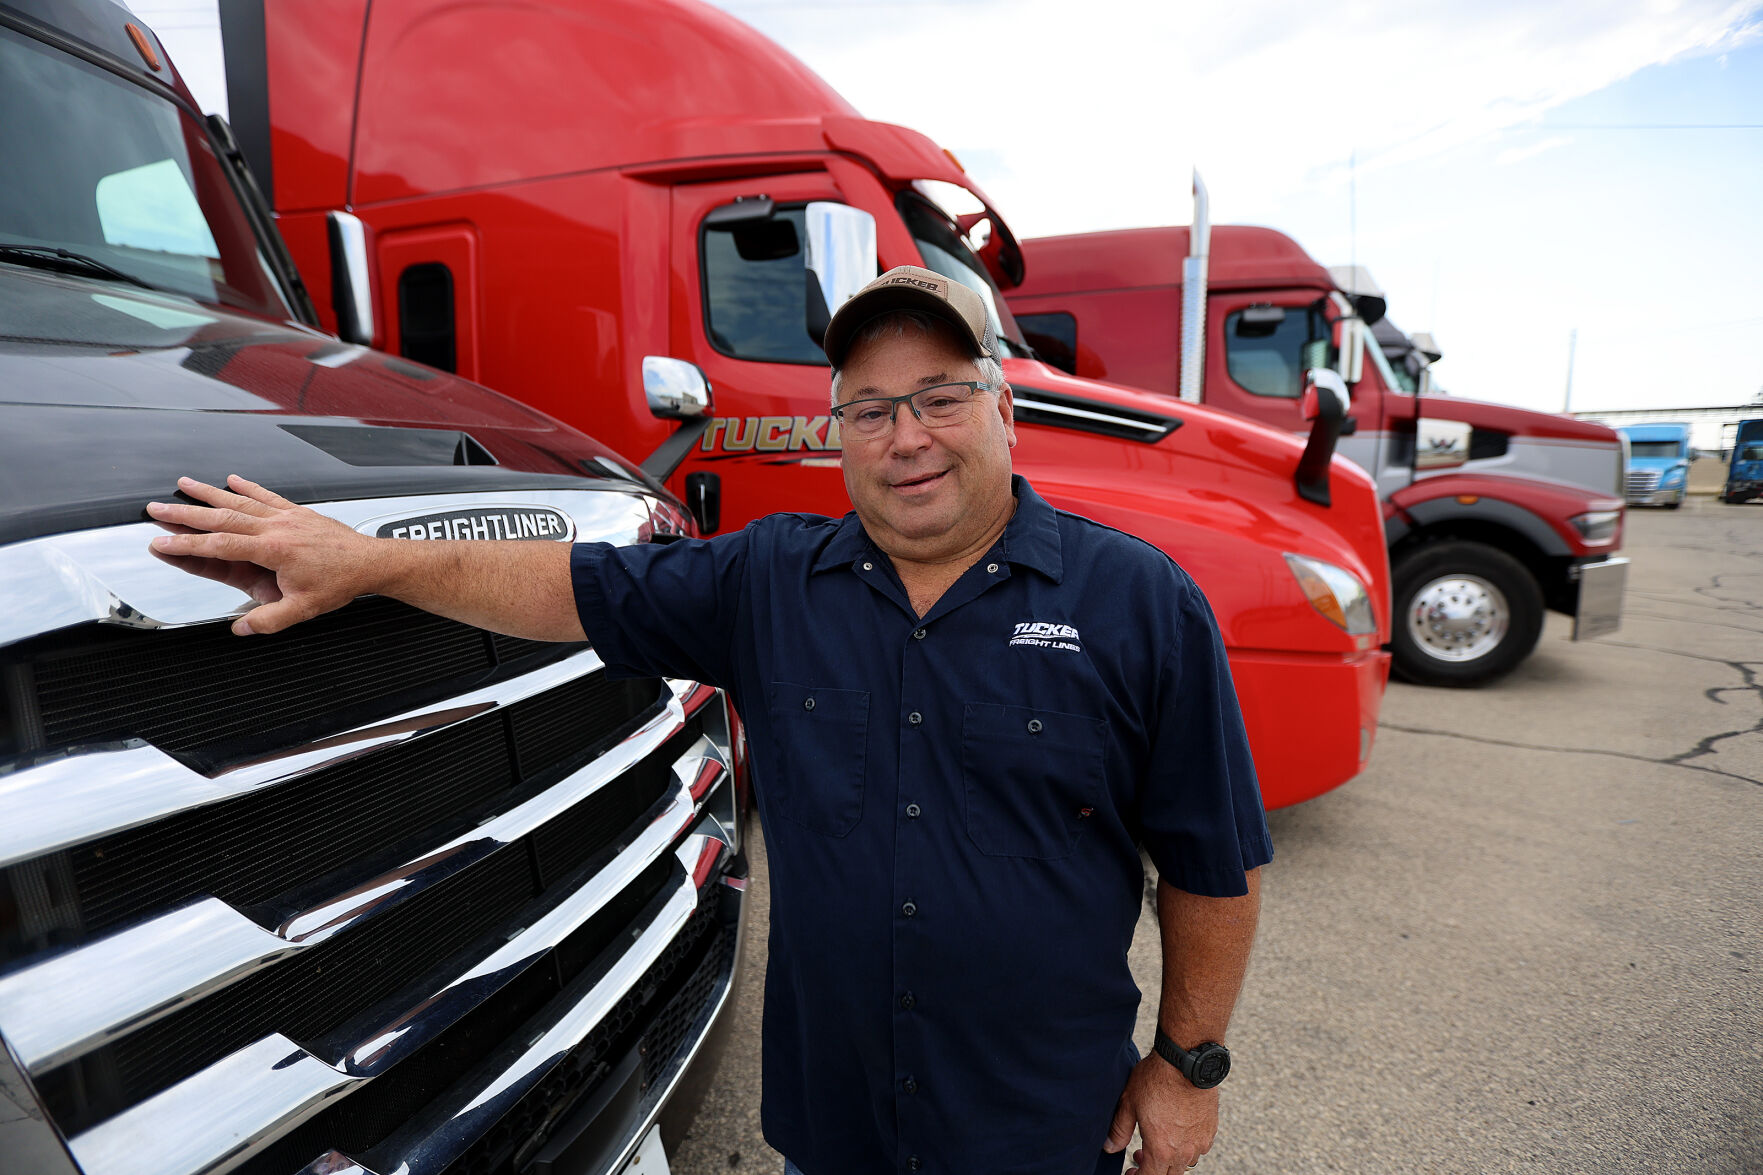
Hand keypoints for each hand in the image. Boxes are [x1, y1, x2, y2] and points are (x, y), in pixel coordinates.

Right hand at [146, 475, 377, 634]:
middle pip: (222, 518)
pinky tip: (232, 480)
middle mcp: (277, 528)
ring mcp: (286, 516)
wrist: (370, 562)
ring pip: (240, 502)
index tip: (162, 543)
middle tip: (157, 508)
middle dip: (186, 514)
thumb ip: (270, 620)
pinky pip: (266, 496)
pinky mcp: (296, 512)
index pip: (221, 546)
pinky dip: (247, 488)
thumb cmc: (341, 582)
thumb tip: (242, 628)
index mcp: (274, 550)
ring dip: (209, 493)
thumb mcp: (304, 609)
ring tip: (183, 484)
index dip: (188, 545)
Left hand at [1104, 1054, 1217, 1173]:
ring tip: (1159, 1142)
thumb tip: (1110, 1147)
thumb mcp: (1129, 1103)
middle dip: (1153, 1170)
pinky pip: (1199, 1149)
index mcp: (1162, 1150)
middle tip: (1139, 1155)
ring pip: (1185, 1164)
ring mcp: (1200, 1141)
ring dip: (1170, 1160)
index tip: (1131, 1170)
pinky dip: (1186, 1147)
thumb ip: (1119, 1130)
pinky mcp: (1211, 1130)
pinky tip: (1177, 1131)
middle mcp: (1184, 1151)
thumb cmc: (1156, 1080)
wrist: (1187, 1060)